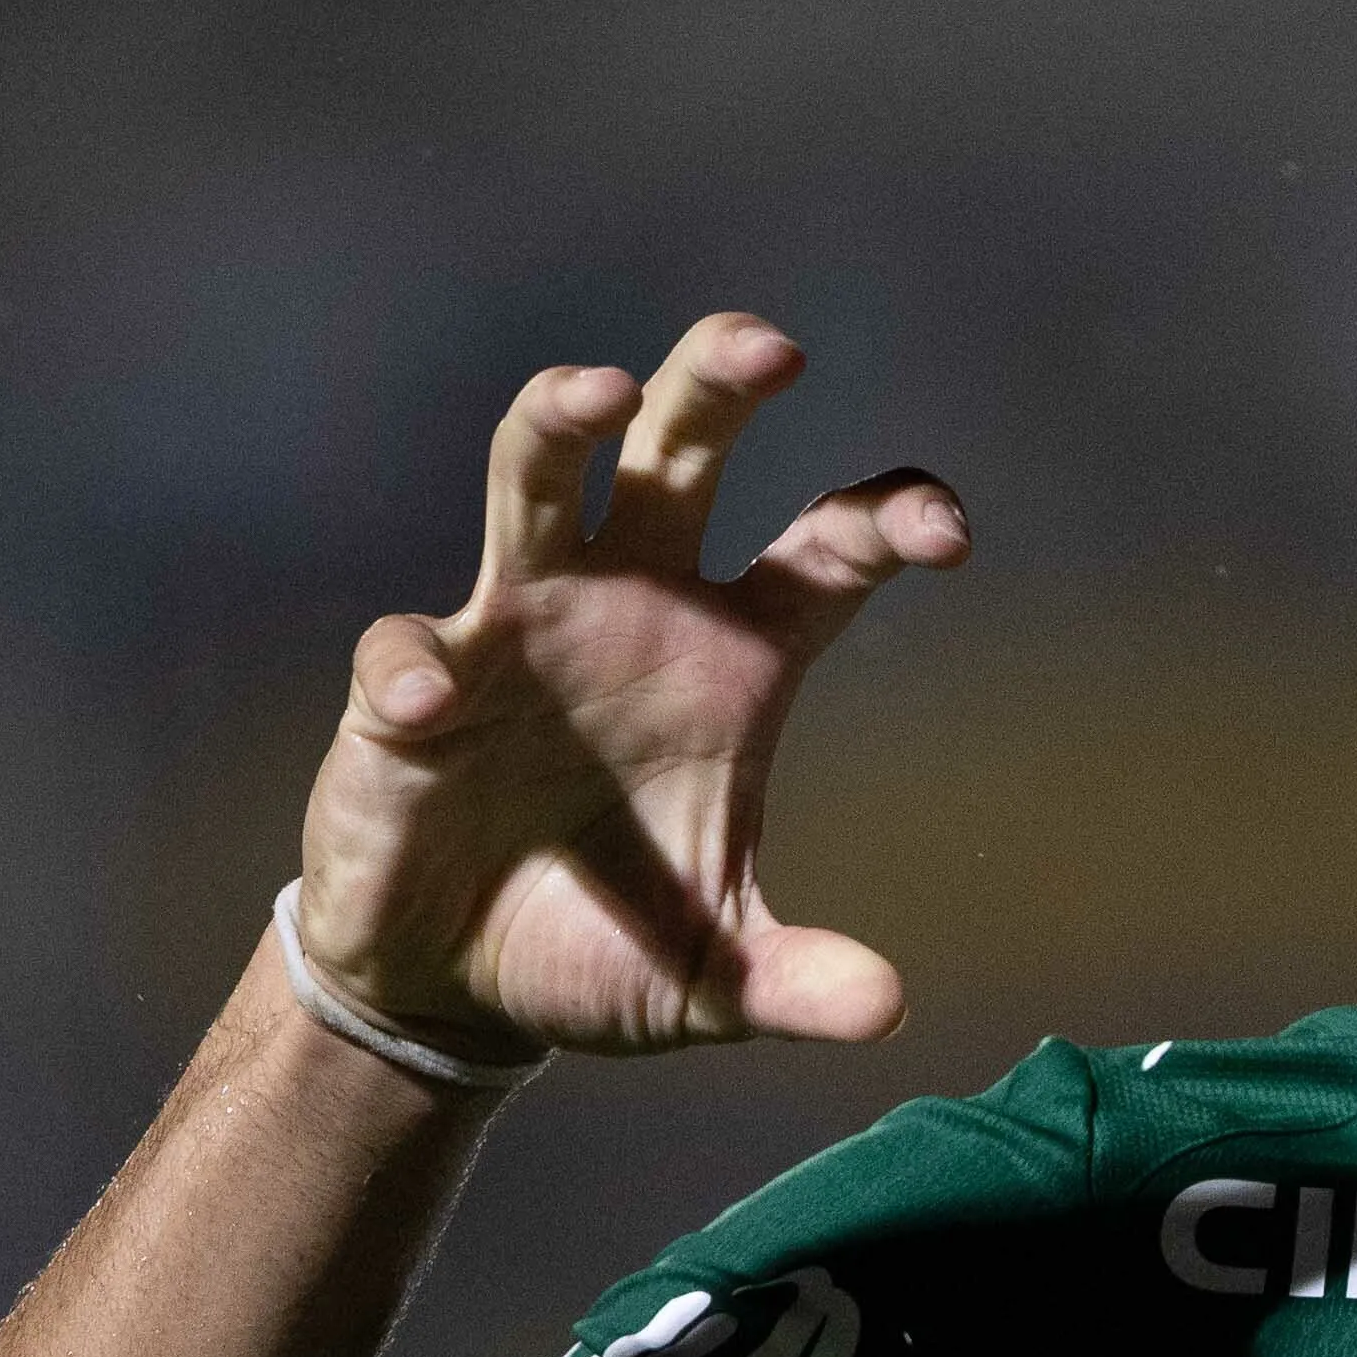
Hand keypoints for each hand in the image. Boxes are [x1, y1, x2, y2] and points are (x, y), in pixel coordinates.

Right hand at [290, 312, 969, 1055]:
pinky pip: (412, 647)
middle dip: (720, 381)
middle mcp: (635, 607)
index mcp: (737, 658)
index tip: (944, 529)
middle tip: (774, 345)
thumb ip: (797, 984)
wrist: (459, 989)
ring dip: (562, 421)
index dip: (890, 518)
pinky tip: (433, 706)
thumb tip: (887, 1011)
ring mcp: (520, 627)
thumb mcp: (713, 981)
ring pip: (537, 473)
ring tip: (599, 389)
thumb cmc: (603, 952)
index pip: (828, 548)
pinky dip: (420, 668)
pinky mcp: (413, 687)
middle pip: (682, 449)